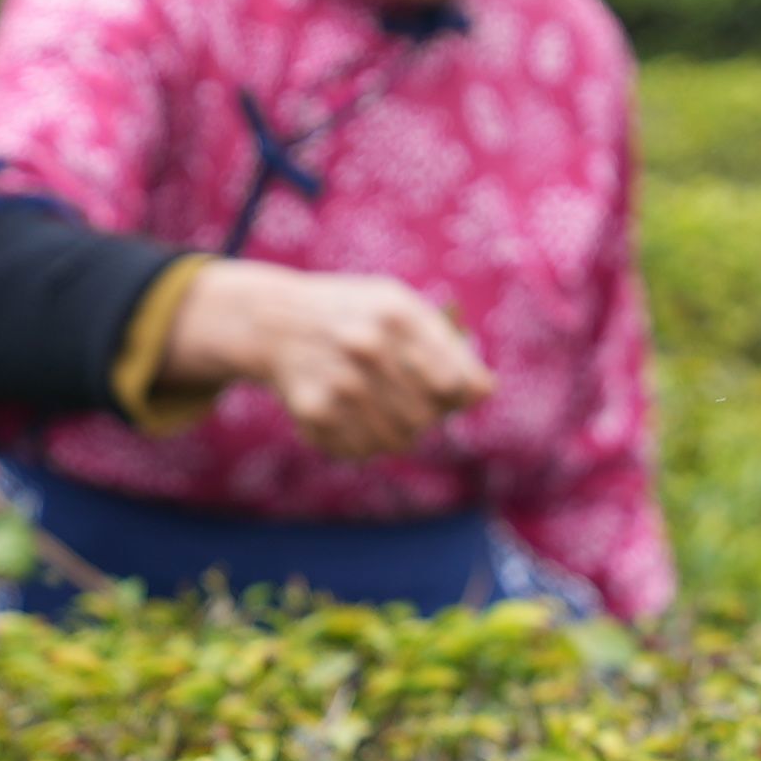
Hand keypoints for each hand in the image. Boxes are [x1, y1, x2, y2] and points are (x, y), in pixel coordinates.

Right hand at [162, 261, 492, 460]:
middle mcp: (367, 348)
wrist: (274, 321)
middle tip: (405, 397)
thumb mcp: (402, 309)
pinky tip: (351, 414)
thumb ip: (449, 347)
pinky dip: (365, 441)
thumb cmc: (356, 315)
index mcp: (397, 315)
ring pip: (399, 441)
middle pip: (428, 416)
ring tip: (380, 407)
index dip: (454, 394)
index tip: (443, 388)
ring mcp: (339, 382)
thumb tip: (486, 392)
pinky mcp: (314, 412)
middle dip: (426, 415)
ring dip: (398, 433)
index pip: (452, 382)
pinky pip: (363, 450)